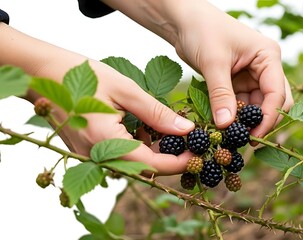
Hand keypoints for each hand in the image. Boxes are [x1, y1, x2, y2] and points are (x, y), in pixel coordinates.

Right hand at [0, 23, 194, 174]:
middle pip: (145, 169)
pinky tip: (148, 127)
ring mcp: (91, 157)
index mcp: (105, 142)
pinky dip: (138, 146)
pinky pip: (120, 156)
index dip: (180, 163)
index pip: (153, 166)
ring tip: (171, 129)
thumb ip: (157, 114)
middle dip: (171, 157)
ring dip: (155, 150)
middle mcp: (97, 157)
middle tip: (191, 138)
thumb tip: (186, 129)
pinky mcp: (89, 152)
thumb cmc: (81, 75)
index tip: (200, 153)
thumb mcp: (126, 90)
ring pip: (134, 164)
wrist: (41, 74)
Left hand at [101, 0, 293, 137]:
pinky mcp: (237, 83)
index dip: (268, 117)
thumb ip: (221, 95)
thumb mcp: (213, 62)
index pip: (277, 93)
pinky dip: (234, 117)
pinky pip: (241, 105)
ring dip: (245, 122)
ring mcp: (252, 76)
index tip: (253, 137)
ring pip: (256, 107)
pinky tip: (224, 127)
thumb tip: (226, 125)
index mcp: (268, 56)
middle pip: (273, 102)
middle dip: (260, 122)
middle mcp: (265, 67)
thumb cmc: (202, 30)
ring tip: (230, 137)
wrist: (183, 21)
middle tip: (244, 141)